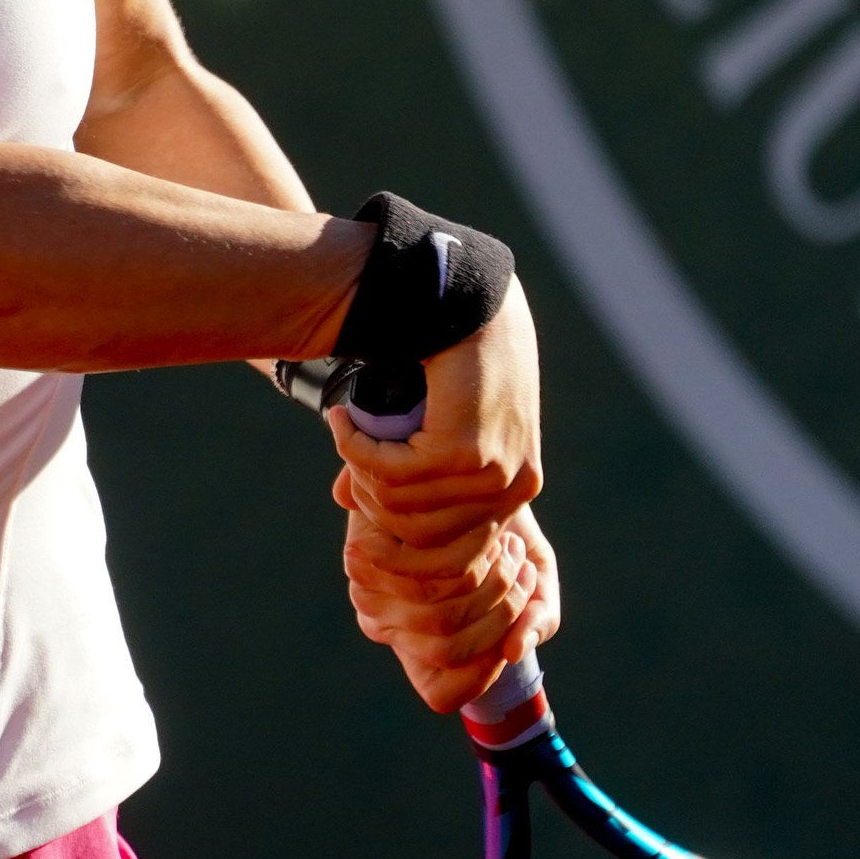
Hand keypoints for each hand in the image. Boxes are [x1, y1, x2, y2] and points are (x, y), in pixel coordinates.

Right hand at [329, 276, 544, 551]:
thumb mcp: (432, 425)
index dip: (397, 549)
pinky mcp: (466, 452)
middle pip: (420, 540)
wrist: (465, 298)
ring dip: (360, 472)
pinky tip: (345, 418)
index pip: (452, 560)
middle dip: (371, 508)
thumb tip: (346, 503)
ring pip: (399, 507)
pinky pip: (390, 474)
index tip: (357, 516)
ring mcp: (493, 474)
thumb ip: (402, 471)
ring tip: (349, 431)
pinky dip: (356, 449)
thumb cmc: (448, 356)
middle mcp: (513, 490)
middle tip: (348, 464)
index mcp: (514, 491)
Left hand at [335, 484, 561, 711]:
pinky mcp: (361, 555)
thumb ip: (539, 617)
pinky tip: (485, 527)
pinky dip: (463, 559)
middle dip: (499, 611)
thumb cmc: (501, 538)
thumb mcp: (535, 579)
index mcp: (421, 648)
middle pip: (447, 649)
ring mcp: (370, 596)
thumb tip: (515, 651)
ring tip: (508, 543)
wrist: (463, 478)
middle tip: (521, 567)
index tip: (514, 627)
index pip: (442, 694)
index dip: (483, 671)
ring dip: (487, 583)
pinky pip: (417, 579)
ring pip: (436, 616)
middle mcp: (388, 629)